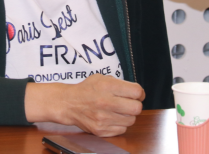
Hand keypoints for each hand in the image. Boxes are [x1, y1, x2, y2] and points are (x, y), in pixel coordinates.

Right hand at [25, 74, 144, 136]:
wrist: (68, 104)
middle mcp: (106, 102)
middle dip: (135, 105)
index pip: (137, 91)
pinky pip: (122, 129)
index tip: (136, 94)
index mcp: (107, 86)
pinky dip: (120, 124)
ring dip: (128, 115)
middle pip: (137, 108)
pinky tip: (112, 117)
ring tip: (118, 110)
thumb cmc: (86, 89)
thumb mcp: (101, 78)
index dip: (139, 93)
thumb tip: (137, 92)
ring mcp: (103, 118)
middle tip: (129, 103)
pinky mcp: (101, 130)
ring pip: (131, 120)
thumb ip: (119, 83)